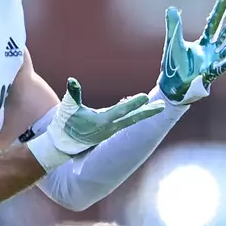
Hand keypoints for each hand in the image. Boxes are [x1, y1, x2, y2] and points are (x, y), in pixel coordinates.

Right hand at [27, 78, 163, 172]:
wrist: (62, 144)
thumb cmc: (65, 124)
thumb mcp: (68, 108)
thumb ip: (72, 94)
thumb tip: (72, 81)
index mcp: (101, 122)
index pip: (121, 111)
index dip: (134, 104)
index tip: (146, 97)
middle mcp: (109, 128)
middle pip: (132, 118)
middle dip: (148, 112)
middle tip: (163, 106)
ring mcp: (109, 131)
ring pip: (130, 120)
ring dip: (142, 113)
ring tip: (155, 106)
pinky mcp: (108, 132)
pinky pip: (124, 121)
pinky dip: (132, 114)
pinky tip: (135, 107)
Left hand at [157, 0, 225, 104]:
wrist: (173, 87)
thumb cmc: (174, 66)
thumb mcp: (174, 44)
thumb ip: (174, 27)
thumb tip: (171, 7)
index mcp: (202, 44)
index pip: (212, 25)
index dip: (218, 12)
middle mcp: (210, 52)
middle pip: (224, 34)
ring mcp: (212, 63)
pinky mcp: (209, 75)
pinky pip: (218, 70)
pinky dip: (224, 65)